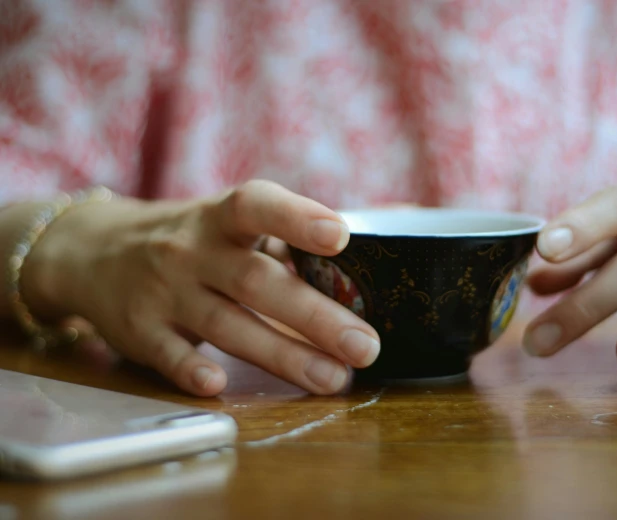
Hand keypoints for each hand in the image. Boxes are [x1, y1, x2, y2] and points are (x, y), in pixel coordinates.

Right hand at [25, 181, 380, 395]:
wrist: (94, 250)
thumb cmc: (191, 240)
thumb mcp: (226, 224)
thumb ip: (281, 242)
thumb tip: (359, 273)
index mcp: (222, 218)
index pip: (258, 207)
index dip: (298, 218)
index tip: (339, 236)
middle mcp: (192, 250)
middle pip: (258, 282)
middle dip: (315, 316)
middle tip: (365, 345)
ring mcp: (163, 291)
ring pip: (227, 324)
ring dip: (283, 354)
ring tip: (333, 378)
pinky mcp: (139, 329)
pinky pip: (166, 352)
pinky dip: (190, 369)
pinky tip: (219, 385)